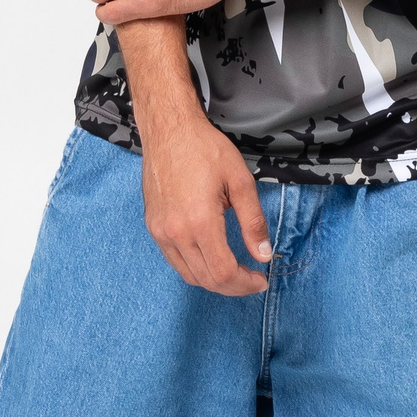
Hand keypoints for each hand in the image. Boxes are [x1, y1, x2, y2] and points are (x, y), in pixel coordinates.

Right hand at [139, 108, 271, 295]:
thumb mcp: (240, 181)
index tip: (261, 279)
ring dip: (214, 281)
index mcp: (200, 222)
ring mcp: (160, 231)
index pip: (223, 272)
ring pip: (189, 275)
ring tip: (235, 273)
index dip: (245, 283)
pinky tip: (211, 259)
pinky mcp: (153, 226)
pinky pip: (175, 260)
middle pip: (206, 280)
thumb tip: (263, 254)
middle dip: (234, 286)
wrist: (169, 130)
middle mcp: (175, 232)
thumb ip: (253, 222)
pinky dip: (195, 268)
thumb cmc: (205, 149)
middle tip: (252, 279)